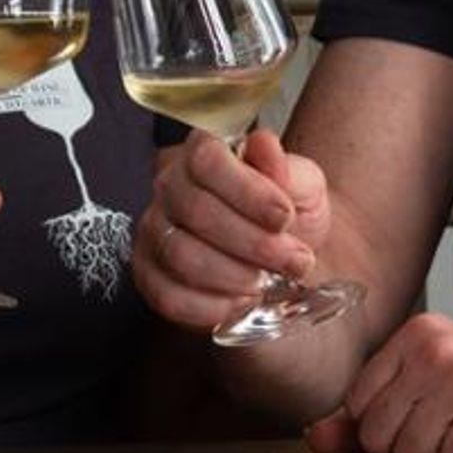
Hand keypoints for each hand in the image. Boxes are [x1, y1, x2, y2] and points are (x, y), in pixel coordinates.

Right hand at [133, 129, 330, 330]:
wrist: (285, 252)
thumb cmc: (289, 212)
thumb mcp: (303, 184)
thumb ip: (286, 167)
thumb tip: (263, 145)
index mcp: (204, 151)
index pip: (208, 162)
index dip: (248, 192)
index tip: (285, 217)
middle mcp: (170, 185)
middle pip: (197, 212)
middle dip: (253, 243)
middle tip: (294, 261)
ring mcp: (153, 230)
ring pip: (181, 256)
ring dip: (234, 276)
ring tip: (268, 282)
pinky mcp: (149, 274)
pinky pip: (168, 296)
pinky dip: (211, 307)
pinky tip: (241, 302)